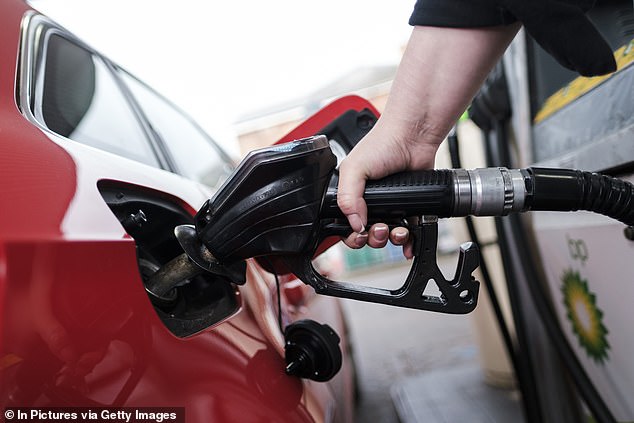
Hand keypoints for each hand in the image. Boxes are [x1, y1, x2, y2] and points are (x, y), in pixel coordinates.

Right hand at [338, 116, 439, 256]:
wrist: (414, 137)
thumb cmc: (382, 144)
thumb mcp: (353, 169)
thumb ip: (347, 198)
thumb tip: (355, 224)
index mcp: (352, 195)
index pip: (346, 226)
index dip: (352, 235)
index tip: (360, 233)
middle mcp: (369, 203)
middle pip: (367, 235)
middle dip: (373, 238)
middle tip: (380, 229)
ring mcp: (391, 206)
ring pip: (388, 237)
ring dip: (392, 239)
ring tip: (398, 230)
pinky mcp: (410, 208)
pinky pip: (408, 233)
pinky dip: (409, 243)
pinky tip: (409, 243)